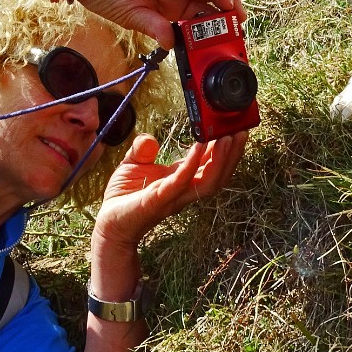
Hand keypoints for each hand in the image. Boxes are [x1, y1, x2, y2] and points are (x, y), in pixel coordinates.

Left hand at [93, 131, 248, 248]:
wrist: (109, 223)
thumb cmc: (124, 196)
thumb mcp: (133, 165)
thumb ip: (142, 150)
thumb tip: (149, 139)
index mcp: (182, 181)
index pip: (211, 165)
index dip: (225, 149)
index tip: (234, 128)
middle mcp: (184, 191)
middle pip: (219, 174)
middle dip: (233, 154)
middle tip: (241, 130)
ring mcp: (174, 197)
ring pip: (209, 182)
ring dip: (221, 160)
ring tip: (228, 137)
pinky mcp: (158, 199)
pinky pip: (181, 181)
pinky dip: (192, 163)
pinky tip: (200, 146)